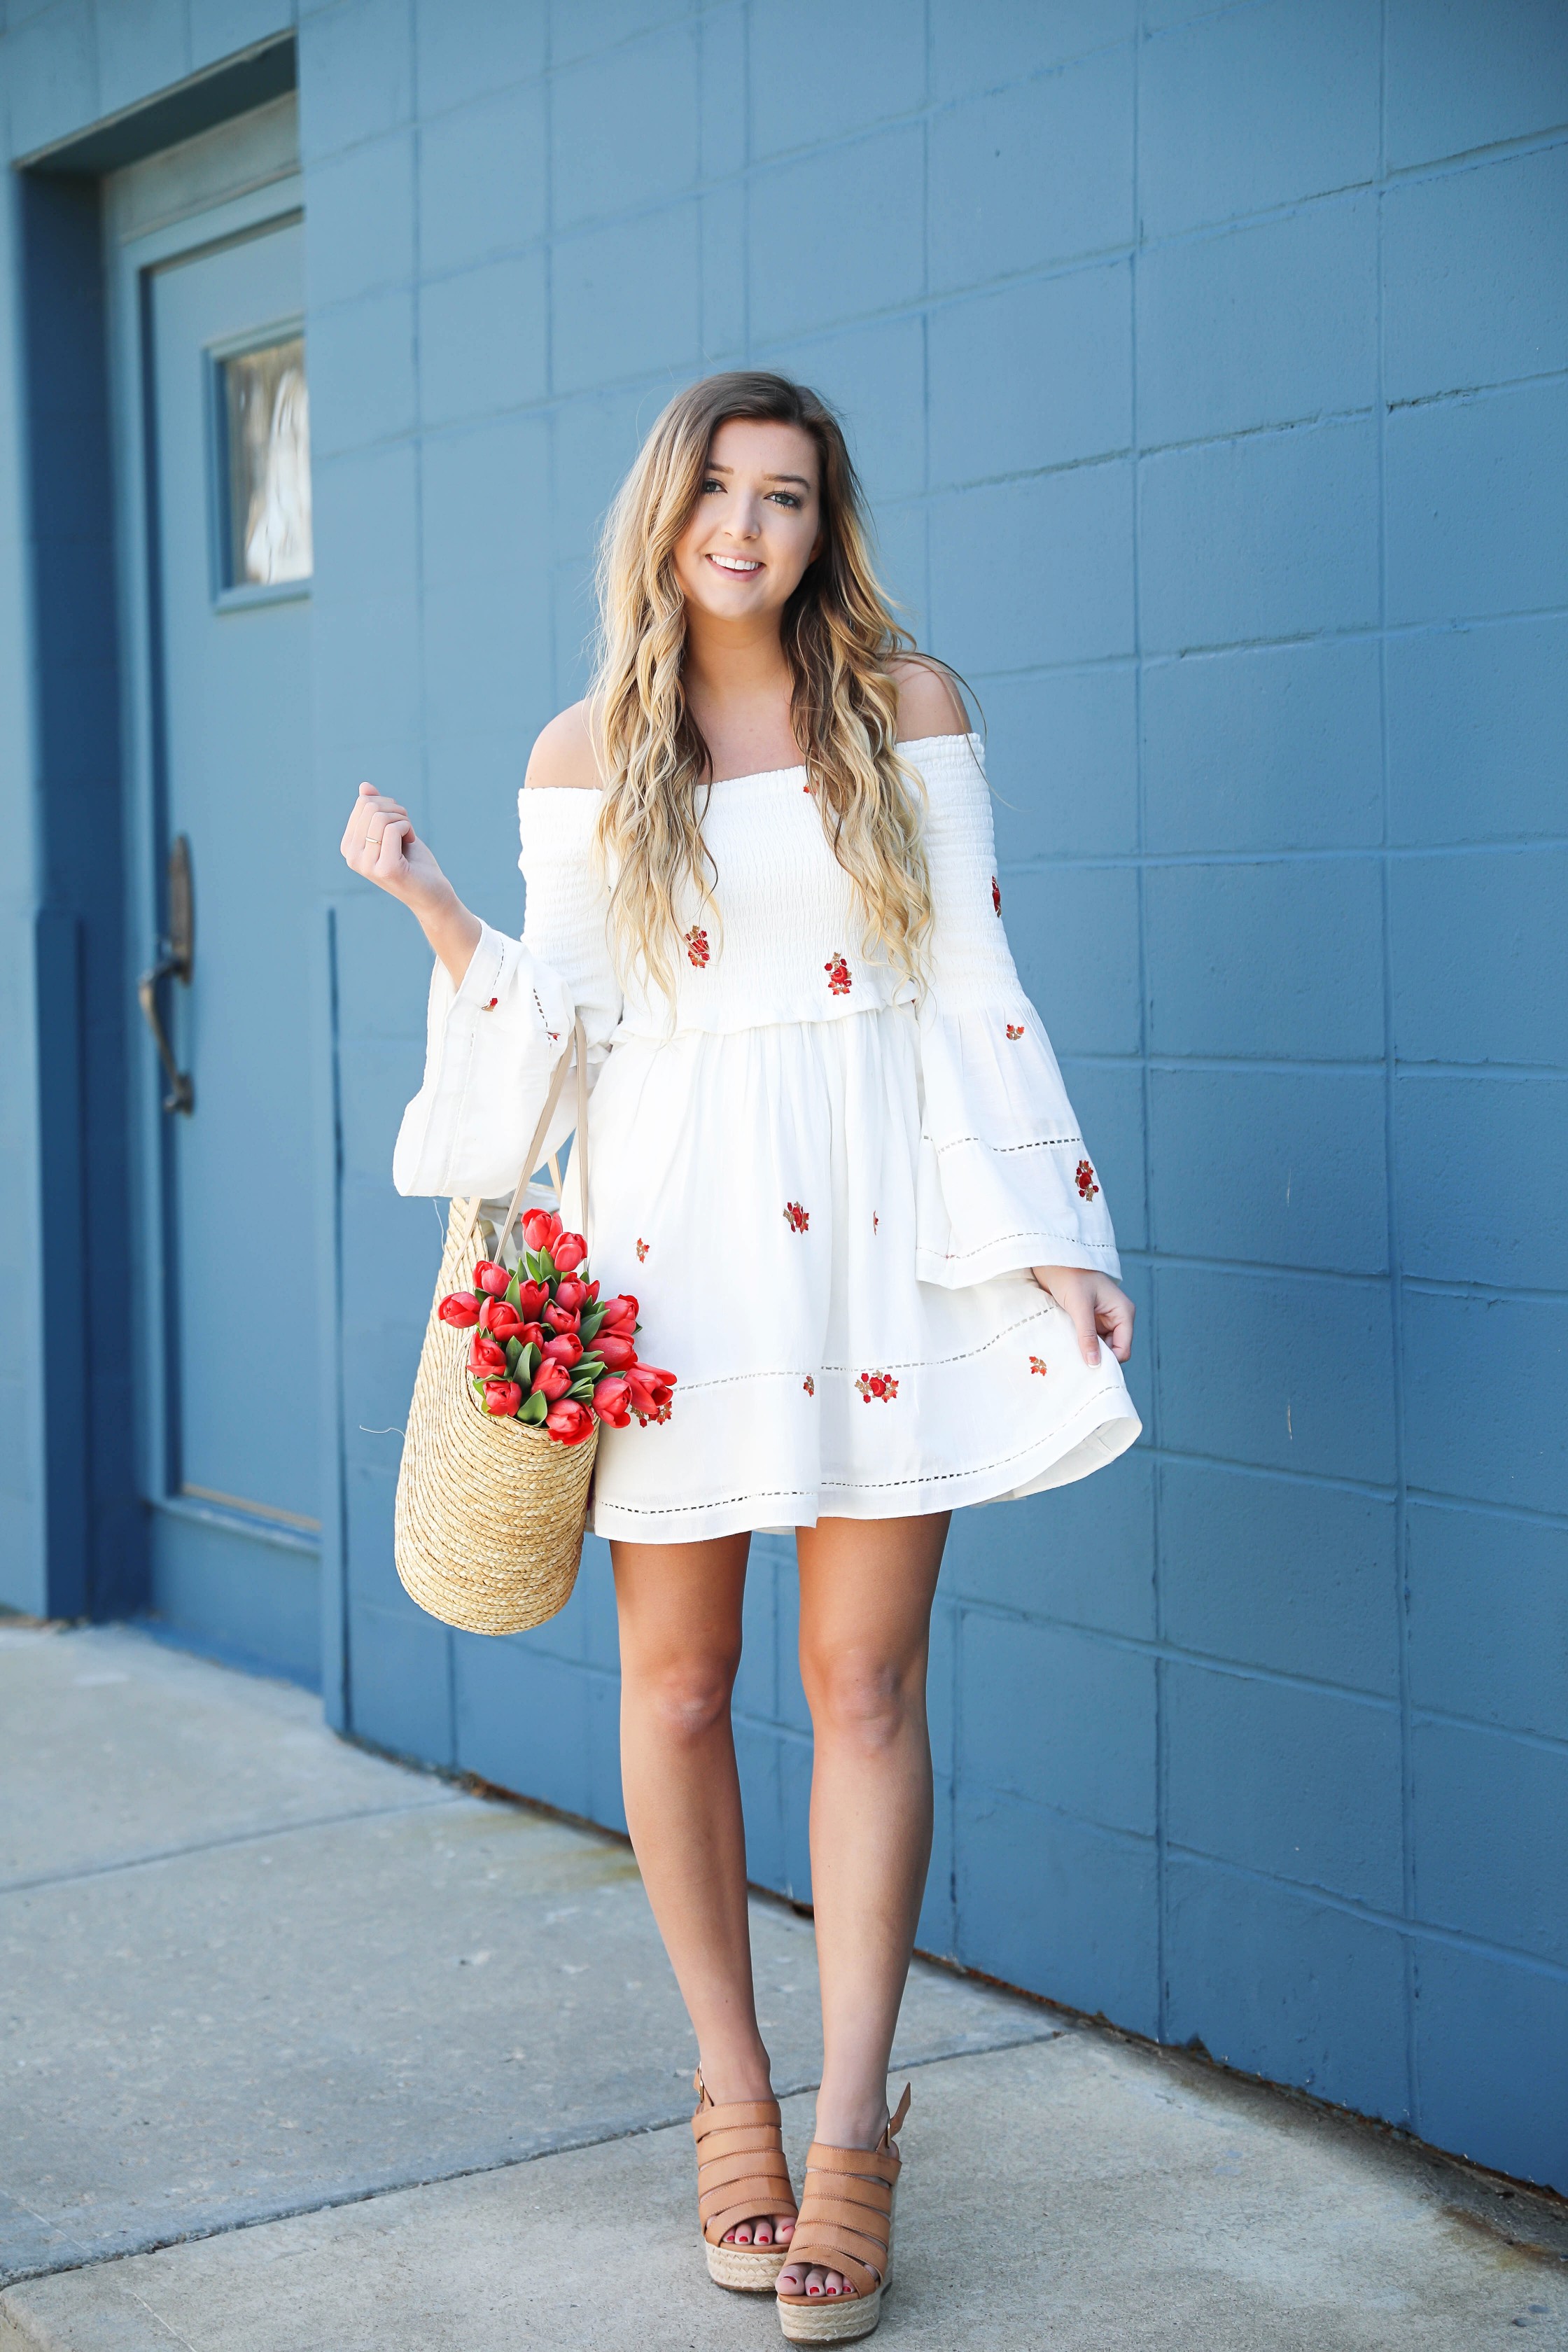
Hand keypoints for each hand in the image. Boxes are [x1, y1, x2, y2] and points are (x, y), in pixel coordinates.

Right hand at [340, 782, 449, 913]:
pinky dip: (408, 829)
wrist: (431, 893)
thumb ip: (375, 810)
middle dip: (396, 810)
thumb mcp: (392, 830)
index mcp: (349, 845)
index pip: (362, 804)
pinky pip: (393, 829)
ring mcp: (366, 864)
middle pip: (370, 807)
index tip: (398, 824)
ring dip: (403, 820)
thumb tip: (364, 786)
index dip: (387, 806)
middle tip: (406, 828)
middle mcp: (352, 856)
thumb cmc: (413, 862)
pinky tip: (411, 842)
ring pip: (381, 817)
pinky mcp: (385, 868)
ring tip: (409, 836)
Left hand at [1030, 1266, 1133, 1366]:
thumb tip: (1094, 1364)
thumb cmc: (1070, 1276)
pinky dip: (1080, 1345)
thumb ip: (1087, 1336)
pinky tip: (1068, 1347)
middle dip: (1097, 1357)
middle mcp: (1116, 1318)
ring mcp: (1102, 1320)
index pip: (1123, 1348)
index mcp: (1123, 1312)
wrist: (1053, 1261)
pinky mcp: (1089, 1320)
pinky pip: (1088, 1340)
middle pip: (1113, 1350)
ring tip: (1070, 1355)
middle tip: (1077, 1364)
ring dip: (1087, 1351)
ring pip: (1099, 1347)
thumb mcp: (1079, 1307)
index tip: (1089, 1367)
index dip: (1110, 1361)